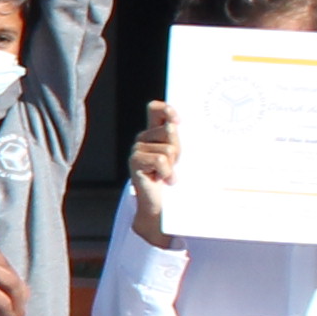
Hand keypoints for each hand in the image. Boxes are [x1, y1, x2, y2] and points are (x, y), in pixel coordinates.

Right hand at [129, 99, 181, 242]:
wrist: (162, 205)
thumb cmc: (175, 180)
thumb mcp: (181, 157)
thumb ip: (178, 138)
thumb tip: (173, 124)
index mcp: (155, 133)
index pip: (155, 109)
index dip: (166, 109)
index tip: (178, 120)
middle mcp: (143, 138)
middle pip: (169, 130)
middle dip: (179, 149)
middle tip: (176, 164)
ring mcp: (137, 150)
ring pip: (168, 148)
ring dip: (174, 164)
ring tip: (169, 174)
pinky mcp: (135, 162)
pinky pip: (161, 160)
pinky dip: (168, 173)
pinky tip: (165, 180)